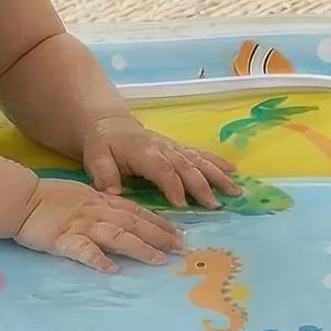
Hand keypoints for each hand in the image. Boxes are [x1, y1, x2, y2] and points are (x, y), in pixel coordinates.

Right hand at [14, 174, 182, 272]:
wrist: (21, 199)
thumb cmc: (50, 197)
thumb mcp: (83, 194)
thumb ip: (104, 204)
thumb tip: (126, 215)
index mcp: (102, 201)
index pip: (136, 212)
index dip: (159, 223)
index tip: (178, 234)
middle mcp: (98, 212)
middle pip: (134, 224)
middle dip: (159, 236)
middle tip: (179, 249)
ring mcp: (82, 226)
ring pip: (116, 236)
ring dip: (139, 247)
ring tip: (157, 260)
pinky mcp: (64, 240)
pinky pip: (84, 250)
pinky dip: (99, 259)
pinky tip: (111, 270)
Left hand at [83, 114, 239, 210]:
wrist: (111, 125)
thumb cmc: (103, 145)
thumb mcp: (95, 158)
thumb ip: (103, 174)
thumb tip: (112, 192)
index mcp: (143, 152)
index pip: (161, 169)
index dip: (173, 185)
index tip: (182, 204)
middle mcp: (163, 148)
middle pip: (186, 165)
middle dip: (201, 185)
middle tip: (214, 205)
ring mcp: (174, 148)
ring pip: (198, 160)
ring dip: (217, 175)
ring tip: (235, 191)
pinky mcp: (179, 148)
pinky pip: (201, 154)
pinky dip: (218, 162)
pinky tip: (233, 172)